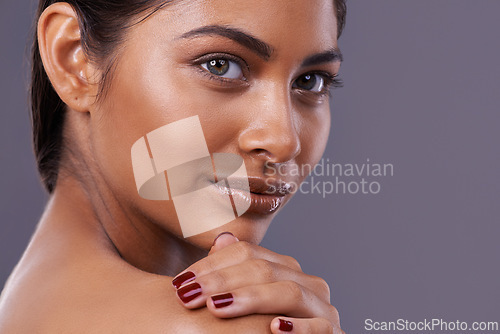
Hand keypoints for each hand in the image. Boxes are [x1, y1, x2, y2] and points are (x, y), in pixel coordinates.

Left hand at [171, 233, 343, 333]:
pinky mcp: (331, 332)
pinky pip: (319, 327)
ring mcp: (322, 308)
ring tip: (216, 307)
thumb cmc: (259, 328)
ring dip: (251, 298)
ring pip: (289, 292)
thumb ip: (234, 271)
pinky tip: (274, 327)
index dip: (212, 265)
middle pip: (264, 269)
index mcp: (285, 270)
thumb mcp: (244, 301)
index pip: (247, 253)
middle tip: (189, 295)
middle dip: (222, 281)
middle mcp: (306, 283)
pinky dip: (298, 327)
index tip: (181, 282)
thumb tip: (223, 239)